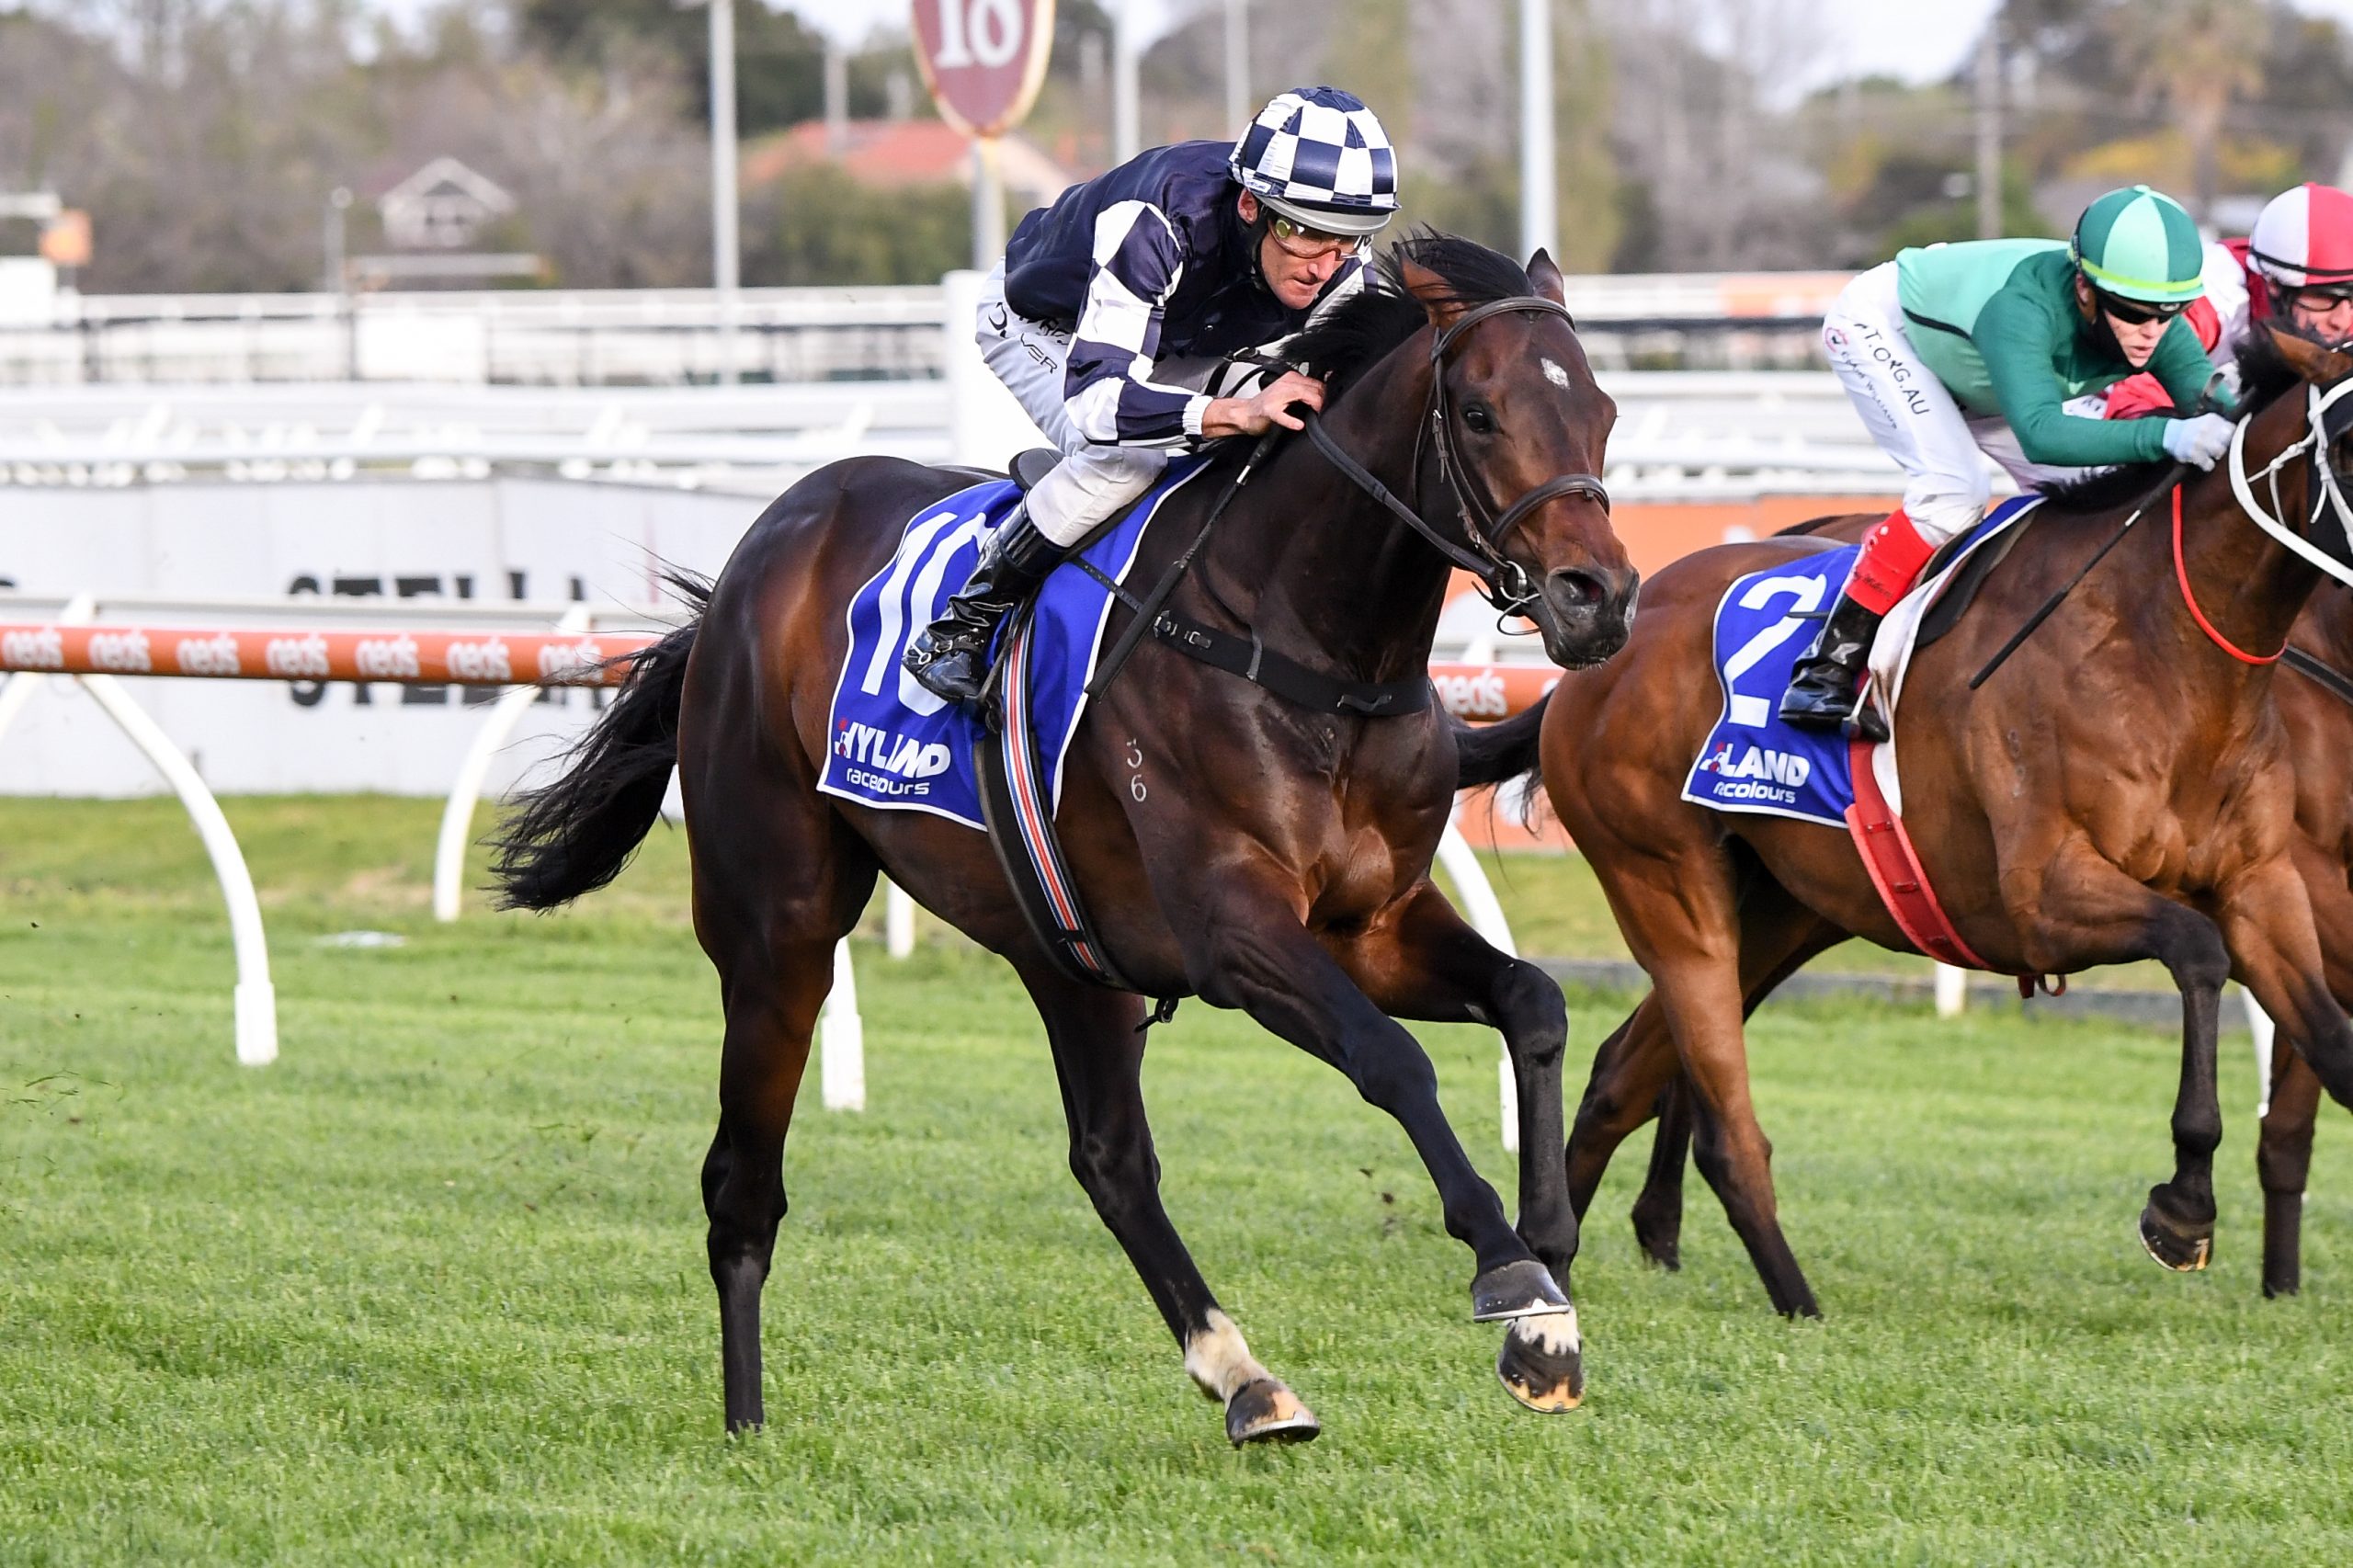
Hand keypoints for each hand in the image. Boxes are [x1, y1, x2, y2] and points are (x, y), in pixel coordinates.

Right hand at [1202, 370, 1326, 437]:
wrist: (1245, 413)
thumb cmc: (1266, 407)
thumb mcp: (1288, 394)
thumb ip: (1304, 393)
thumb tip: (1324, 395)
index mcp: (1290, 379)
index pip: (1316, 382)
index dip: (1326, 394)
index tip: (1330, 403)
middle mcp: (1284, 384)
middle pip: (1312, 387)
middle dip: (1322, 400)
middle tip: (1325, 410)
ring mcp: (1275, 397)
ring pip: (1301, 394)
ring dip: (1313, 405)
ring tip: (1317, 414)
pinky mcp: (1268, 411)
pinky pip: (1282, 415)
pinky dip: (1291, 421)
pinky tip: (1298, 425)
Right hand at [2162, 411, 2233, 469]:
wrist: (2171, 435)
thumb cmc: (2195, 429)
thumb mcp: (2209, 420)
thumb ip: (2224, 424)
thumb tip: (2244, 427)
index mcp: (2212, 420)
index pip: (2232, 430)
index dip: (2233, 436)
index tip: (2228, 440)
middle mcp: (2205, 429)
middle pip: (2228, 441)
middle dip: (2226, 445)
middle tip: (2220, 447)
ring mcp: (2199, 442)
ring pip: (2220, 452)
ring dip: (2218, 454)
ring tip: (2212, 454)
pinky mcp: (2192, 454)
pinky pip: (2208, 464)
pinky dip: (2208, 465)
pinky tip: (2205, 461)